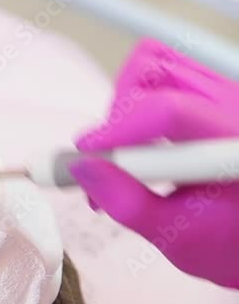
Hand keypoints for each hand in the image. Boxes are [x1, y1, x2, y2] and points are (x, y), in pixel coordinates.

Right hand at [70, 38, 238, 288]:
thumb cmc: (230, 242)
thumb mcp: (178, 238)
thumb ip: (127, 203)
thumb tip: (81, 168)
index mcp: (232, 143)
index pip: (169, 111)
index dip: (116, 128)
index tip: (86, 155)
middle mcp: (235, 103)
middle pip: (153, 71)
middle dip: (117, 114)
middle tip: (110, 162)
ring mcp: (230, 89)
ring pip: (156, 61)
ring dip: (127, 101)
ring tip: (127, 147)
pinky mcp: (220, 87)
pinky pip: (167, 68)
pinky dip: (141, 95)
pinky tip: (145, 136)